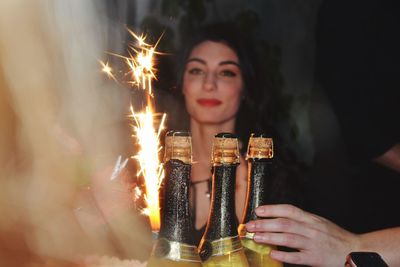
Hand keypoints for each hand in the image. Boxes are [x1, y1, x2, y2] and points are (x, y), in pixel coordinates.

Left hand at [245, 204, 360, 266]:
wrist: (355, 250)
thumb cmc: (334, 236)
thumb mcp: (318, 223)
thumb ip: (301, 220)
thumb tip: (278, 218)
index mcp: (311, 219)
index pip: (289, 210)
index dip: (272, 209)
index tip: (258, 210)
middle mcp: (311, 229)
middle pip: (285, 224)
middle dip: (265, 223)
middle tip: (249, 225)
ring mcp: (313, 244)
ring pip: (288, 238)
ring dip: (270, 237)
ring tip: (256, 237)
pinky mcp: (315, 259)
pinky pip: (297, 257)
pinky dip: (284, 255)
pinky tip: (272, 254)